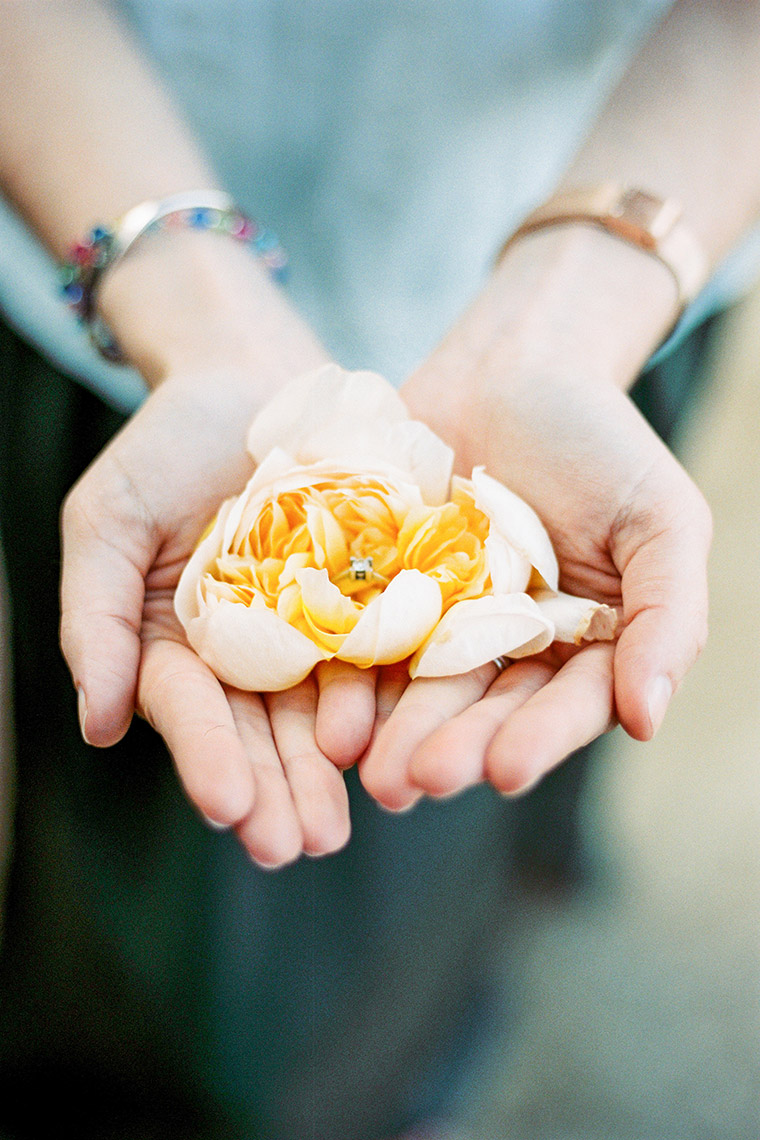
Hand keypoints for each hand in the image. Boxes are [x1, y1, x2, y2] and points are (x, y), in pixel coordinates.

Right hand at [59, 369, 375, 866]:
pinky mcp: (374, 600)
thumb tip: (93, 727)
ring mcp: (315, 630)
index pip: (190, 711)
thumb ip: (95, 618)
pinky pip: (386, 653)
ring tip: (347, 822)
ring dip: (335, 769)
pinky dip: (393, 698)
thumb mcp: (111, 519)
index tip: (227, 807)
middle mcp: (249, 653)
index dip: (207, 758)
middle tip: (295, 847)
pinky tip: (405, 741)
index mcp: (179, 645)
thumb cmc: (167, 445)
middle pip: (261, 731)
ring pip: (325, 710)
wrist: (257, 378)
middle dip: (277, 789)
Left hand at [359, 237, 711, 810]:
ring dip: (392, 731)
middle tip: (415, 784)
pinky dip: (346, 676)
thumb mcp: (660, 518)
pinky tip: (326, 714)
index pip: (566, 705)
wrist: (510, 367)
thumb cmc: (599, 439)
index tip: (505, 771)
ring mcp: (442, 623)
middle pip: (482, 708)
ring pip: (417, 687)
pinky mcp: (383, 592)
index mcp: (585, 644)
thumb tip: (646, 720)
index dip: (538, 740)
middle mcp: (512, 648)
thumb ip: (668, 615)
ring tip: (366, 770)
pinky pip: (362, 637)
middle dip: (451, 746)